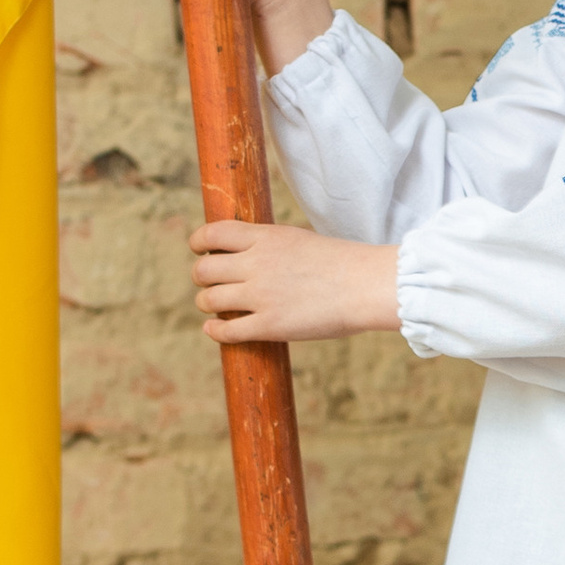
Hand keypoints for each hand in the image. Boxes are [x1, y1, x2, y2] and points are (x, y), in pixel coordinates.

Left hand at [190, 223, 400, 342]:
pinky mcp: (269, 325)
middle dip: (201, 278)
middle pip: (203, 270)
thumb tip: (246, 254)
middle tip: (210, 284)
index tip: (199, 249)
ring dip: (207, 304)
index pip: (213, 233)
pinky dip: (214, 330)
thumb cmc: (341, 263)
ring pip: (209, 300)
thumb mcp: (298, 239)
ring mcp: (260, 295)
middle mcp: (256, 263)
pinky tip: (215, 329)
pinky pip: (226, 330)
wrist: (366, 285)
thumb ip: (269, 245)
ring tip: (215, 306)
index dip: (198, 242)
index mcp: (265, 237)